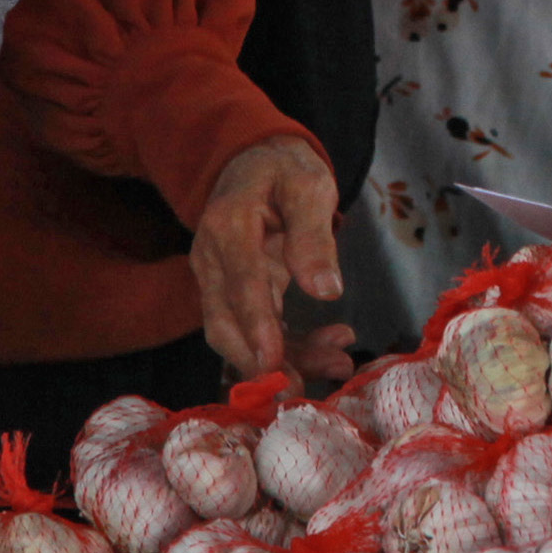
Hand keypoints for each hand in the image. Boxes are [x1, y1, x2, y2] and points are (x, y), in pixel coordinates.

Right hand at [193, 137, 353, 385]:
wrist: (255, 161)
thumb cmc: (283, 170)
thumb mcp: (308, 186)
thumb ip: (313, 235)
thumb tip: (326, 291)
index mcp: (228, 228)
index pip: (240, 285)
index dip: (257, 327)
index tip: (274, 363)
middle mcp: (213, 260)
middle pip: (225, 324)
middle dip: (261, 363)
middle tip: (301, 391)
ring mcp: (219, 280)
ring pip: (241, 335)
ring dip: (286, 359)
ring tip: (338, 365)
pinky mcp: (236, 294)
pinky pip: (258, 330)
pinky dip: (291, 346)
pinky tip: (331, 348)